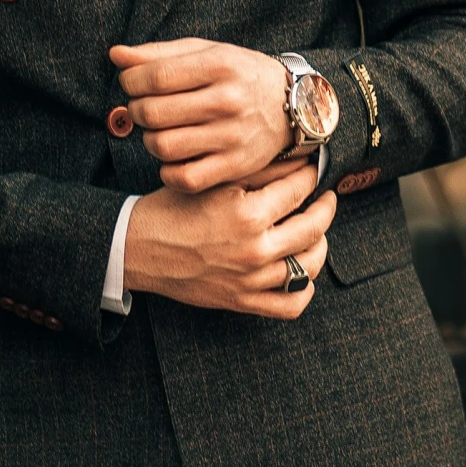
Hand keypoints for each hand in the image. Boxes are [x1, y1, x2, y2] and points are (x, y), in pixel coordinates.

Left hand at [110, 38, 290, 191]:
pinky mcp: (235, 166)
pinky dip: (167, 171)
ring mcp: (232, 136)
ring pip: (162, 146)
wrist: (293, 106)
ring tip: (158, 130)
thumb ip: (159, 54)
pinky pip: (183, 177)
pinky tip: (172, 157)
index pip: (155, 76)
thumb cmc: (240, 75)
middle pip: (153, 112)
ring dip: (149, 139)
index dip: (130, 81)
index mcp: (220, 66)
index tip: (131, 83)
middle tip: (144, 107)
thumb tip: (116, 55)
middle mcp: (228, 101)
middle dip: (137, 109)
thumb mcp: (207, 52)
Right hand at [122, 163, 335, 318]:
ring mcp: (251, 279)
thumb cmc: (173, 209)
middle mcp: (255, 249)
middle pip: (314, 227)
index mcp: (248, 214)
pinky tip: (301, 271)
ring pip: (309, 266)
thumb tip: (298, 161)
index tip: (313, 171)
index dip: (311, 176)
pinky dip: (305, 290)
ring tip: (314, 232)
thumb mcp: (214, 181)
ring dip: (319, 245)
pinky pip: (291, 305)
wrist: (139, 247)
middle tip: (325, 198)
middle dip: (326, 207)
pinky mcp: (242, 301)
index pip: (300, 190)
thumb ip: (259, 171)